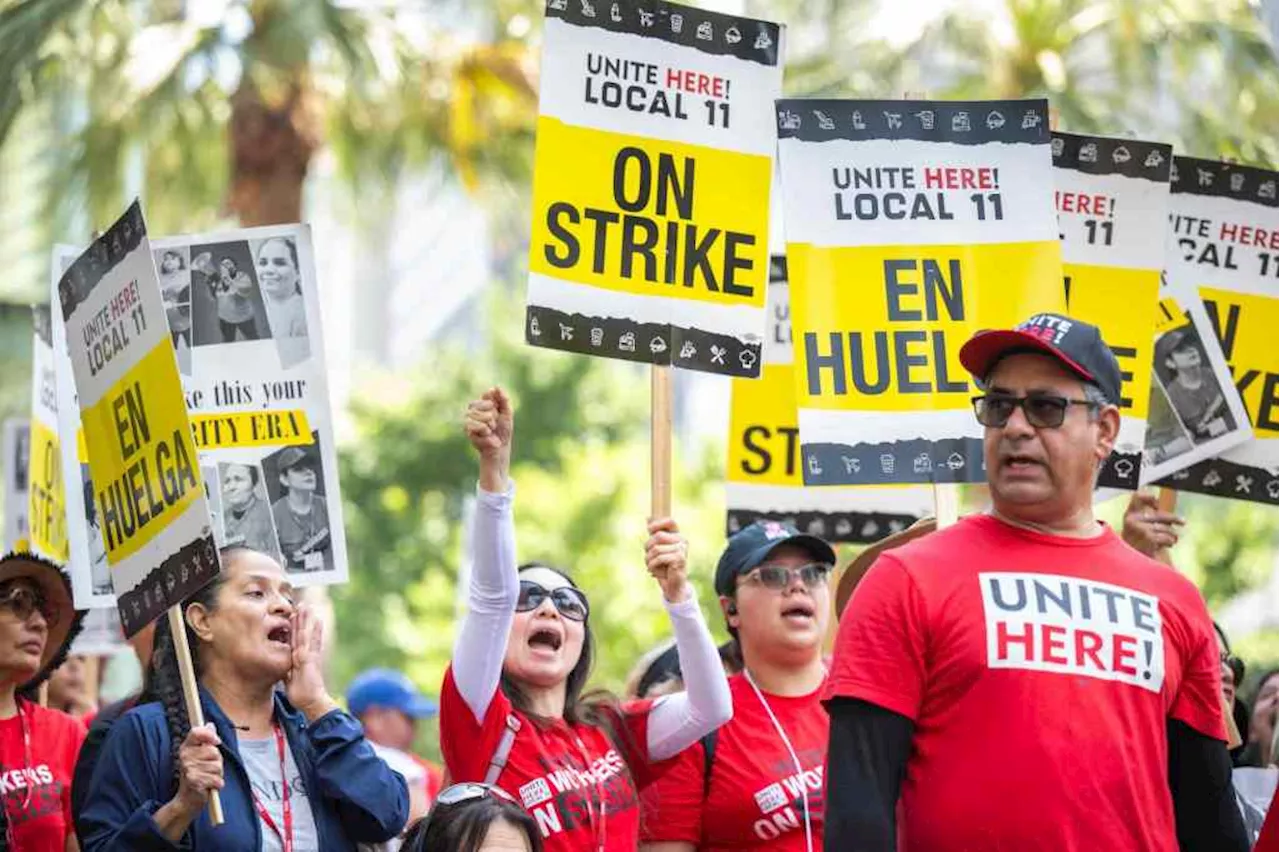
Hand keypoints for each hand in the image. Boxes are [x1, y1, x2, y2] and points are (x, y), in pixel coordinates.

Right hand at [174, 723, 223, 814]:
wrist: (187, 800)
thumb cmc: (198, 775)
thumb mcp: (201, 756)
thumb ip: (207, 741)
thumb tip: (211, 724)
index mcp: (186, 747)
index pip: (196, 732)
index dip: (209, 735)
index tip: (217, 742)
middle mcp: (185, 756)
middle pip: (213, 751)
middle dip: (218, 761)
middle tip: (209, 769)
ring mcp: (188, 769)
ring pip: (217, 766)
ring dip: (218, 774)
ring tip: (208, 778)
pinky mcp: (194, 781)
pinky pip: (217, 779)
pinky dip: (217, 784)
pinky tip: (209, 786)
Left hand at [284, 605, 334, 720]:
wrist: (312, 702)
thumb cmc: (301, 695)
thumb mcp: (289, 680)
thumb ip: (287, 672)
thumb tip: (282, 669)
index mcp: (299, 658)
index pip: (295, 639)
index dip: (295, 627)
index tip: (294, 615)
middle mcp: (305, 654)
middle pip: (302, 633)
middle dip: (302, 618)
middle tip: (302, 604)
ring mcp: (308, 655)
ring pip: (305, 633)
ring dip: (307, 620)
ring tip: (307, 607)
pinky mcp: (309, 658)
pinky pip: (310, 642)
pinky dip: (315, 630)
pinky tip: (317, 620)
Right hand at [465, 387, 513, 491]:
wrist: (501, 447)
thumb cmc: (504, 430)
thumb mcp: (507, 413)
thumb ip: (503, 400)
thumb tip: (496, 386)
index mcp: (482, 404)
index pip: (485, 395)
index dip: (493, 402)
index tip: (498, 409)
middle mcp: (473, 411)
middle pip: (477, 404)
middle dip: (491, 414)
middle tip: (494, 423)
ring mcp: (469, 421)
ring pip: (475, 414)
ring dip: (488, 423)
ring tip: (491, 430)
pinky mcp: (468, 431)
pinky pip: (476, 425)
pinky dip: (485, 431)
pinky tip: (487, 435)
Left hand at [646, 518, 690, 602]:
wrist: (672, 585)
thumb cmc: (664, 566)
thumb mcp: (657, 548)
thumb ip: (654, 533)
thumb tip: (648, 517)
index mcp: (677, 535)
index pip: (670, 521)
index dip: (657, 524)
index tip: (649, 530)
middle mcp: (682, 540)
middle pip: (658, 536)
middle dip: (648, 547)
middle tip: (649, 557)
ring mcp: (682, 549)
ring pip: (656, 549)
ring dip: (649, 560)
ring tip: (652, 566)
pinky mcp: (680, 559)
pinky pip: (659, 558)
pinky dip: (653, 566)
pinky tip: (654, 572)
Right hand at [1121, 492, 1183, 556]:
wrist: (1133, 567)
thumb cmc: (1139, 547)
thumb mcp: (1140, 529)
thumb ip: (1146, 517)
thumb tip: (1157, 503)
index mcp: (1128, 515)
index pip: (1137, 497)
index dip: (1149, 497)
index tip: (1157, 504)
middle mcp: (1131, 520)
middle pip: (1159, 514)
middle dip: (1173, 519)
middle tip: (1183, 522)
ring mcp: (1139, 528)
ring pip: (1165, 527)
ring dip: (1172, 535)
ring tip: (1170, 541)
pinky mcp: (1148, 537)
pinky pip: (1166, 536)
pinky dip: (1170, 542)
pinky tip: (1166, 546)